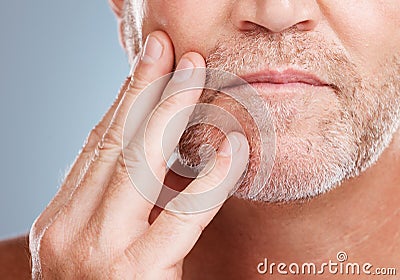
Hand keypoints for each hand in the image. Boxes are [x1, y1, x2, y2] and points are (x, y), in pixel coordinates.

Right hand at [29, 31, 248, 278]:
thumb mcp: (100, 242)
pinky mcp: (131, 275)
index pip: (98, 144)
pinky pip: (179, 217)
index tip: (149, 63)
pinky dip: (207, 180)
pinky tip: (231, 148)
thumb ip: (121, 203)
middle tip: (170, 49)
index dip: (125, 98)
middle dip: (144, 89)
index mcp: (63, 217)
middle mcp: (70, 227)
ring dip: (169, 113)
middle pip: (114, 142)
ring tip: (194, 73)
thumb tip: (158, 159)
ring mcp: (96, 252)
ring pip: (135, 165)